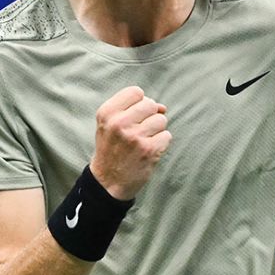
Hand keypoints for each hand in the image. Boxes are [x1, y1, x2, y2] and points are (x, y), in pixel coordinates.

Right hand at [88, 86, 170, 200]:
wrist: (108, 182)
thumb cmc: (111, 148)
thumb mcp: (110, 124)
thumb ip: (132, 109)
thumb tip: (162, 107)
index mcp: (107, 113)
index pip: (136, 92)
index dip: (139, 102)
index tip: (134, 115)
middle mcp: (119, 123)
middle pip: (150, 104)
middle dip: (150, 116)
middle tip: (139, 130)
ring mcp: (134, 136)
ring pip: (161, 120)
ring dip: (156, 130)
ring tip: (143, 141)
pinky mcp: (148, 150)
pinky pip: (167, 135)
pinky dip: (161, 143)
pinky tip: (148, 150)